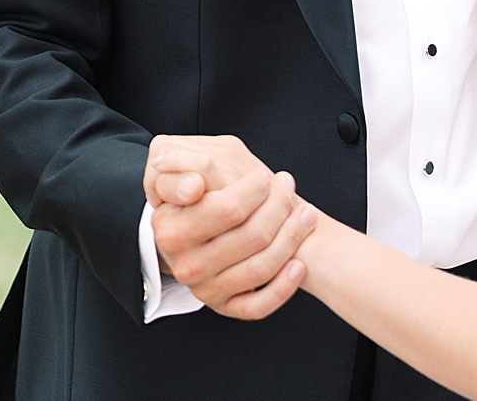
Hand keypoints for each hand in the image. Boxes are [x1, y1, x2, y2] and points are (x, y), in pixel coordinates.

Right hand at [145, 135, 313, 317]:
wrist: (183, 231)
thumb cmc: (190, 197)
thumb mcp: (174, 175)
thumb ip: (181, 171)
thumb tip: (195, 185)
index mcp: (171, 231)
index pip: (226, 208)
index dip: (253, 189)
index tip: (263, 176)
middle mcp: (187, 264)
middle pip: (252, 236)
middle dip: (280, 205)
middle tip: (287, 185)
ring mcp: (204, 289)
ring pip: (261, 267)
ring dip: (293, 237)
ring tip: (305, 213)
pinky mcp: (223, 306)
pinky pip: (259, 305)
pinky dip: (284, 286)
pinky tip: (298, 263)